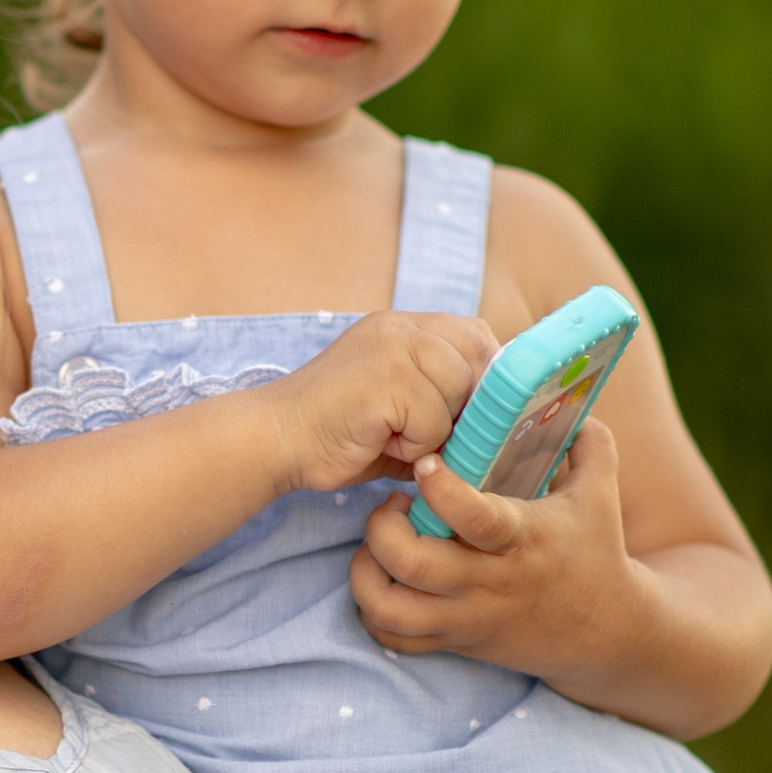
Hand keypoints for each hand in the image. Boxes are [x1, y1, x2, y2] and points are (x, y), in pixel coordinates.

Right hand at [264, 311, 495, 499]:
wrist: (273, 440)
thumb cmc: (336, 433)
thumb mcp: (399, 404)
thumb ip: (443, 399)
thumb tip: (498, 419)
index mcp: (404, 326)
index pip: (477, 336)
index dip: (485, 378)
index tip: (471, 415)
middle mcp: (401, 327)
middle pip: (478, 361)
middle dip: (465, 407)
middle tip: (426, 433)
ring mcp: (393, 348)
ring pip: (460, 393)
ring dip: (435, 430)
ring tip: (393, 436)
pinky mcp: (386, 379)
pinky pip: (433, 422)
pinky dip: (414, 446)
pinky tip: (379, 441)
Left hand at [349, 415, 646, 687]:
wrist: (606, 633)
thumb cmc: (596, 550)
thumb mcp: (601, 490)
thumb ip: (587, 439)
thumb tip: (567, 391)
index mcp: (523, 538)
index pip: (475, 519)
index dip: (441, 491)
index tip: (426, 463)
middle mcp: (489, 582)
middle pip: (413, 564)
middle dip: (385, 528)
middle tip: (393, 505)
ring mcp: (467, 617)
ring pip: (390, 608)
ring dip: (367, 572)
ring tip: (377, 545)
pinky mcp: (456, 641)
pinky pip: (395, 638)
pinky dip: (373, 611)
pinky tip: (383, 580)